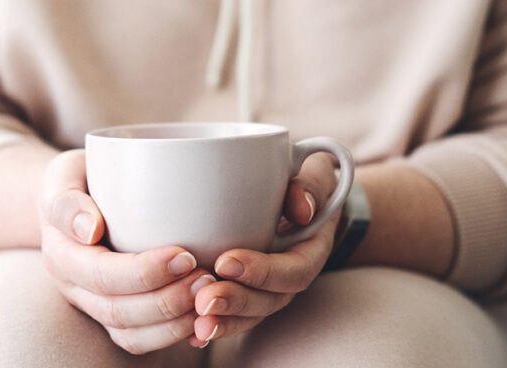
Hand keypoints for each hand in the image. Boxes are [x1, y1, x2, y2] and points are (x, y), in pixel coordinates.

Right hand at [39, 150, 216, 354]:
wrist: (71, 196)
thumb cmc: (77, 177)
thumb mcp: (64, 173)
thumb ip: (68, 199)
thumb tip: (89, 229)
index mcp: (61, 253)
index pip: (102, 275)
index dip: (144, 273)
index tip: (184, 255)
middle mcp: (72, 286)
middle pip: (118, 310)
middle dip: (166, 301)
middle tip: (207, 278)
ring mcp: (91, 304)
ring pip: (129, 334)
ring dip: (172, 322)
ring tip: (207, 296)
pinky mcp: (112, 313)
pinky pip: (139, 339)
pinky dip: (171, 334)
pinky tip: (201, 317)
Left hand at [190, 153, 340, 345]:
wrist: (299, 196)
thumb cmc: (304, 179)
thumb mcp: (316, 171)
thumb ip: (312, 183)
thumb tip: (301, 209)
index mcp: (310, 248)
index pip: (293, 270)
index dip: (262, 272)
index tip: (226, 261)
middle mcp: (290, 274)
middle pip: (269, 300)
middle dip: (237, 302)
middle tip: (205, 300)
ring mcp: (268, 287)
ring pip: (250, 314)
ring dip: (225, 322)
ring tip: (197, 326)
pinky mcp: (246, 290)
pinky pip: (234, 315)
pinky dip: (215, 325)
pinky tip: (191, 335)